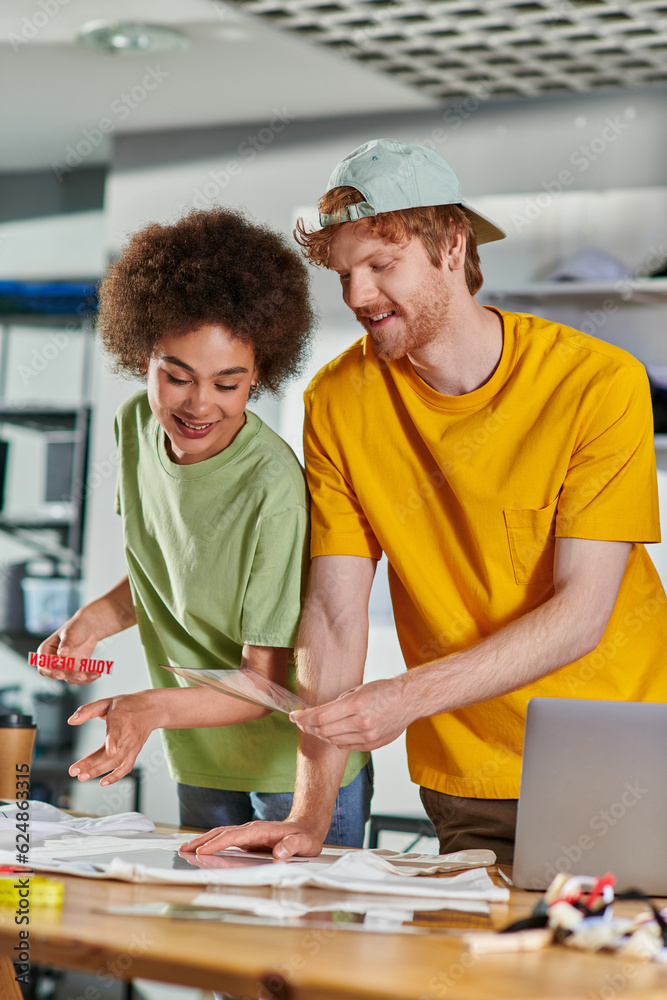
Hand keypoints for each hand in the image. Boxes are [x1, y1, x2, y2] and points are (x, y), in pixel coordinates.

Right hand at [36, 611, 100, 685]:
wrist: (89, 628)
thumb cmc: (76, 627)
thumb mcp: (70, 633)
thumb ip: (66, 644)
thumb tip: (62, 654)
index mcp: (46, 651)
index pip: (44, 667)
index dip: (51, 673)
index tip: (61, 675)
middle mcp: (54, 661)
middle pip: (59, 674)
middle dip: (71, 676)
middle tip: (82, 675)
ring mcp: (65, 667)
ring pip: (71, 678)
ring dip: (83, 678)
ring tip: (95, 673)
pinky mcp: (75, 669)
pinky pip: (81, 677)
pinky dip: (89, 677)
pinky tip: (96, 673)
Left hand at [68, 692, 158, 785]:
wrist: (153, 708)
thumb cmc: (127, 704)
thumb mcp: (107, 701)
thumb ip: (88, 710)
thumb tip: (71, 720)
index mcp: (120, 718)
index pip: (117, 731)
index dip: (114, 740)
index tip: (109, 749)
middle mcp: (128, 733)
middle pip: (112, 753)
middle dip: (93, 764)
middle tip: (75, 772)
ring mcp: (133, 744)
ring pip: (117, 762)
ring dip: (99, 771)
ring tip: (82, 777)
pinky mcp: (135, 751)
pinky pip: (127, 767)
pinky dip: (116, 776)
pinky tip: (103, 782)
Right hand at [181, 821, 324, 859]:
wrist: (307, 827)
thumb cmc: (305, 838)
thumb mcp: (304, 844)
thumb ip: (292, 846)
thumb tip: (280, 852)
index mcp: (260, 831)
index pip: (234, 836)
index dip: (217, 844)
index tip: (202, 852)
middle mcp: (250, 830)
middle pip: (221, 833)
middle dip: (202, 841)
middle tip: (183, 849)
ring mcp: (247, 834)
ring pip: (221, 835)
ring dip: (203, 841)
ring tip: (185, 849)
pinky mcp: (247, 840)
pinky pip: (225, 840)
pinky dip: (211, 843)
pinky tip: (203, 850)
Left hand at [290, 676, 413, 751]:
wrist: (408, 701)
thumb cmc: (384, 691)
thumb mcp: (358, 690)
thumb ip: (339, 704)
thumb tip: (319, 714)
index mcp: (357, 704)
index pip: (321, 715)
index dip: (304, 717)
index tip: (295, 716)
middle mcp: (362, 722)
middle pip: (324, 730)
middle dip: (308, 726)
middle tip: (301, 721)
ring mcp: (367, 736)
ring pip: (332, 739)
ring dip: (320, 733)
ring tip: (314, 727)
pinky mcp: (372, 745)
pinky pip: (345, 745)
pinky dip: (335, 740)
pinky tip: (331, 733)